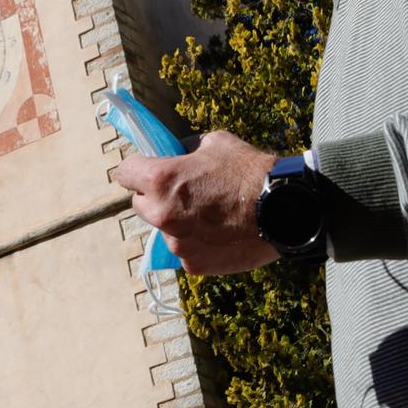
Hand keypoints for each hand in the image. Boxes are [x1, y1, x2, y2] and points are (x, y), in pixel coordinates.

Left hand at [111, 131, 278, 274]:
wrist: (284, 209)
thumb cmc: (249, 170)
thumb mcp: (214, 143)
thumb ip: (187, 151)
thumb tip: (177, 154)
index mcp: (160, 180)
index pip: (124, 173)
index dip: (137, 170)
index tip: (145, 171)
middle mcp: (161, 214)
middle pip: (140, 205)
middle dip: (155, 198)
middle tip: (182, 193)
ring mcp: (176, 242)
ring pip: (164, 230)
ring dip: (176, 222)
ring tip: (208, 216)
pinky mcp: (193, 264)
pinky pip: (185, 250)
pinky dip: (195, 242)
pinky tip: (219, 233)